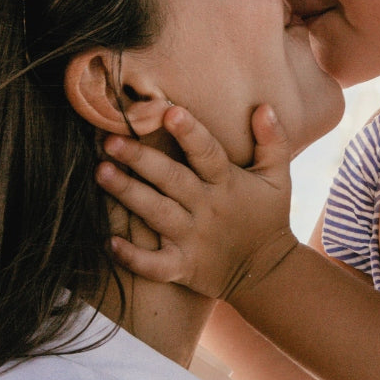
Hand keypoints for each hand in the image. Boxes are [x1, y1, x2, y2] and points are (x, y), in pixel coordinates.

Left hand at [97, 103, 299, 299]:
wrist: (268, 273)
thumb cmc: (268, 217)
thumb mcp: (278, 178)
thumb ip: (272, 141)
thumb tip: (264, 107)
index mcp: (227, 183)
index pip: (208, 153)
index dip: (191, 133)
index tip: (170, 111)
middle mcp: (207, 209)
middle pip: (173, 180)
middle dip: (142, 160)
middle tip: (111, 140)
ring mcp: (193, 239)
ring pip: (157, 214)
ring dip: (129, 194)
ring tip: (100, 172)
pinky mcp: (183, 267)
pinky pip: (155, 265)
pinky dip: (133, 257)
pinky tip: (109, 242)